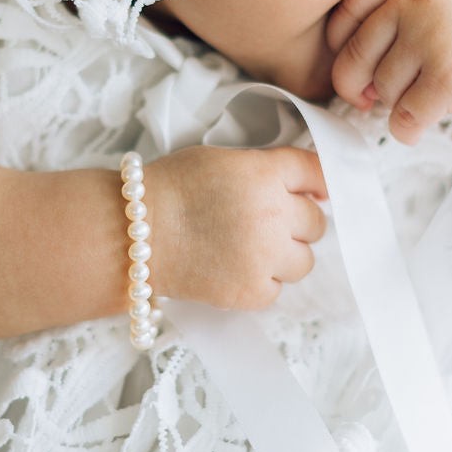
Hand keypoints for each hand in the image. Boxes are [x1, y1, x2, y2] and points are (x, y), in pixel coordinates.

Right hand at [145, 146, 327, 308]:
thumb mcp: (222, 159)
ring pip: (304, 260)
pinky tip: (233, 268)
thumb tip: (312, 185)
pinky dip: (260, 282)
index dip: (318, 183)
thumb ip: (265, 168)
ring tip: (249, 250)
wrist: (133, 235)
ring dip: (284, 256)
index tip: (316, 191)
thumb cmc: (170, 190)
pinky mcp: (252, 291)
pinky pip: (277, 289)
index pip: (317, 173)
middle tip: (265, 223)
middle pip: (316, 222)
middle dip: (295, 222)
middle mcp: (273, 214)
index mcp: (265, 174)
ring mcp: (265, 257)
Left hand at [328, 0, 451, 143]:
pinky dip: (408, 130)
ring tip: (428, 94)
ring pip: (382, 91)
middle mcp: (412, 2)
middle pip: (354, 60)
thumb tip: (347, 81)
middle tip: (372, 98)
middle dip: (359, 88)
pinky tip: (421, 126)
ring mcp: (430, 38)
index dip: (342, 51)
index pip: (344, 16)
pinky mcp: (447, 77)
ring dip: (397, 105)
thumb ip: (392, 17)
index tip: (360, 68)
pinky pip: (404, 117)